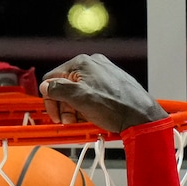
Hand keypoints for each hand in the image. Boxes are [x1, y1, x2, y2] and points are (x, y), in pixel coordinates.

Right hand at [40, 53, 167, 133]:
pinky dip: (86, 106)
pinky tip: (91, 117)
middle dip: (64, 106)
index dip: (51, 99)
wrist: (141, 115)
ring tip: (81, 121)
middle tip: (68, 121)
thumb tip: (45, 86)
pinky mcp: (111, 83)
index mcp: (82, 63)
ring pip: (78, 91)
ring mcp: (103, 73)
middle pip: (65, 86)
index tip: (55, 115)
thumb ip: (58, 89)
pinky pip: (91, 94)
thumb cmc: (115, 106)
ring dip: (74, 108)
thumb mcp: (80, 98)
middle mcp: (92, 64)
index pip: (53, 78)